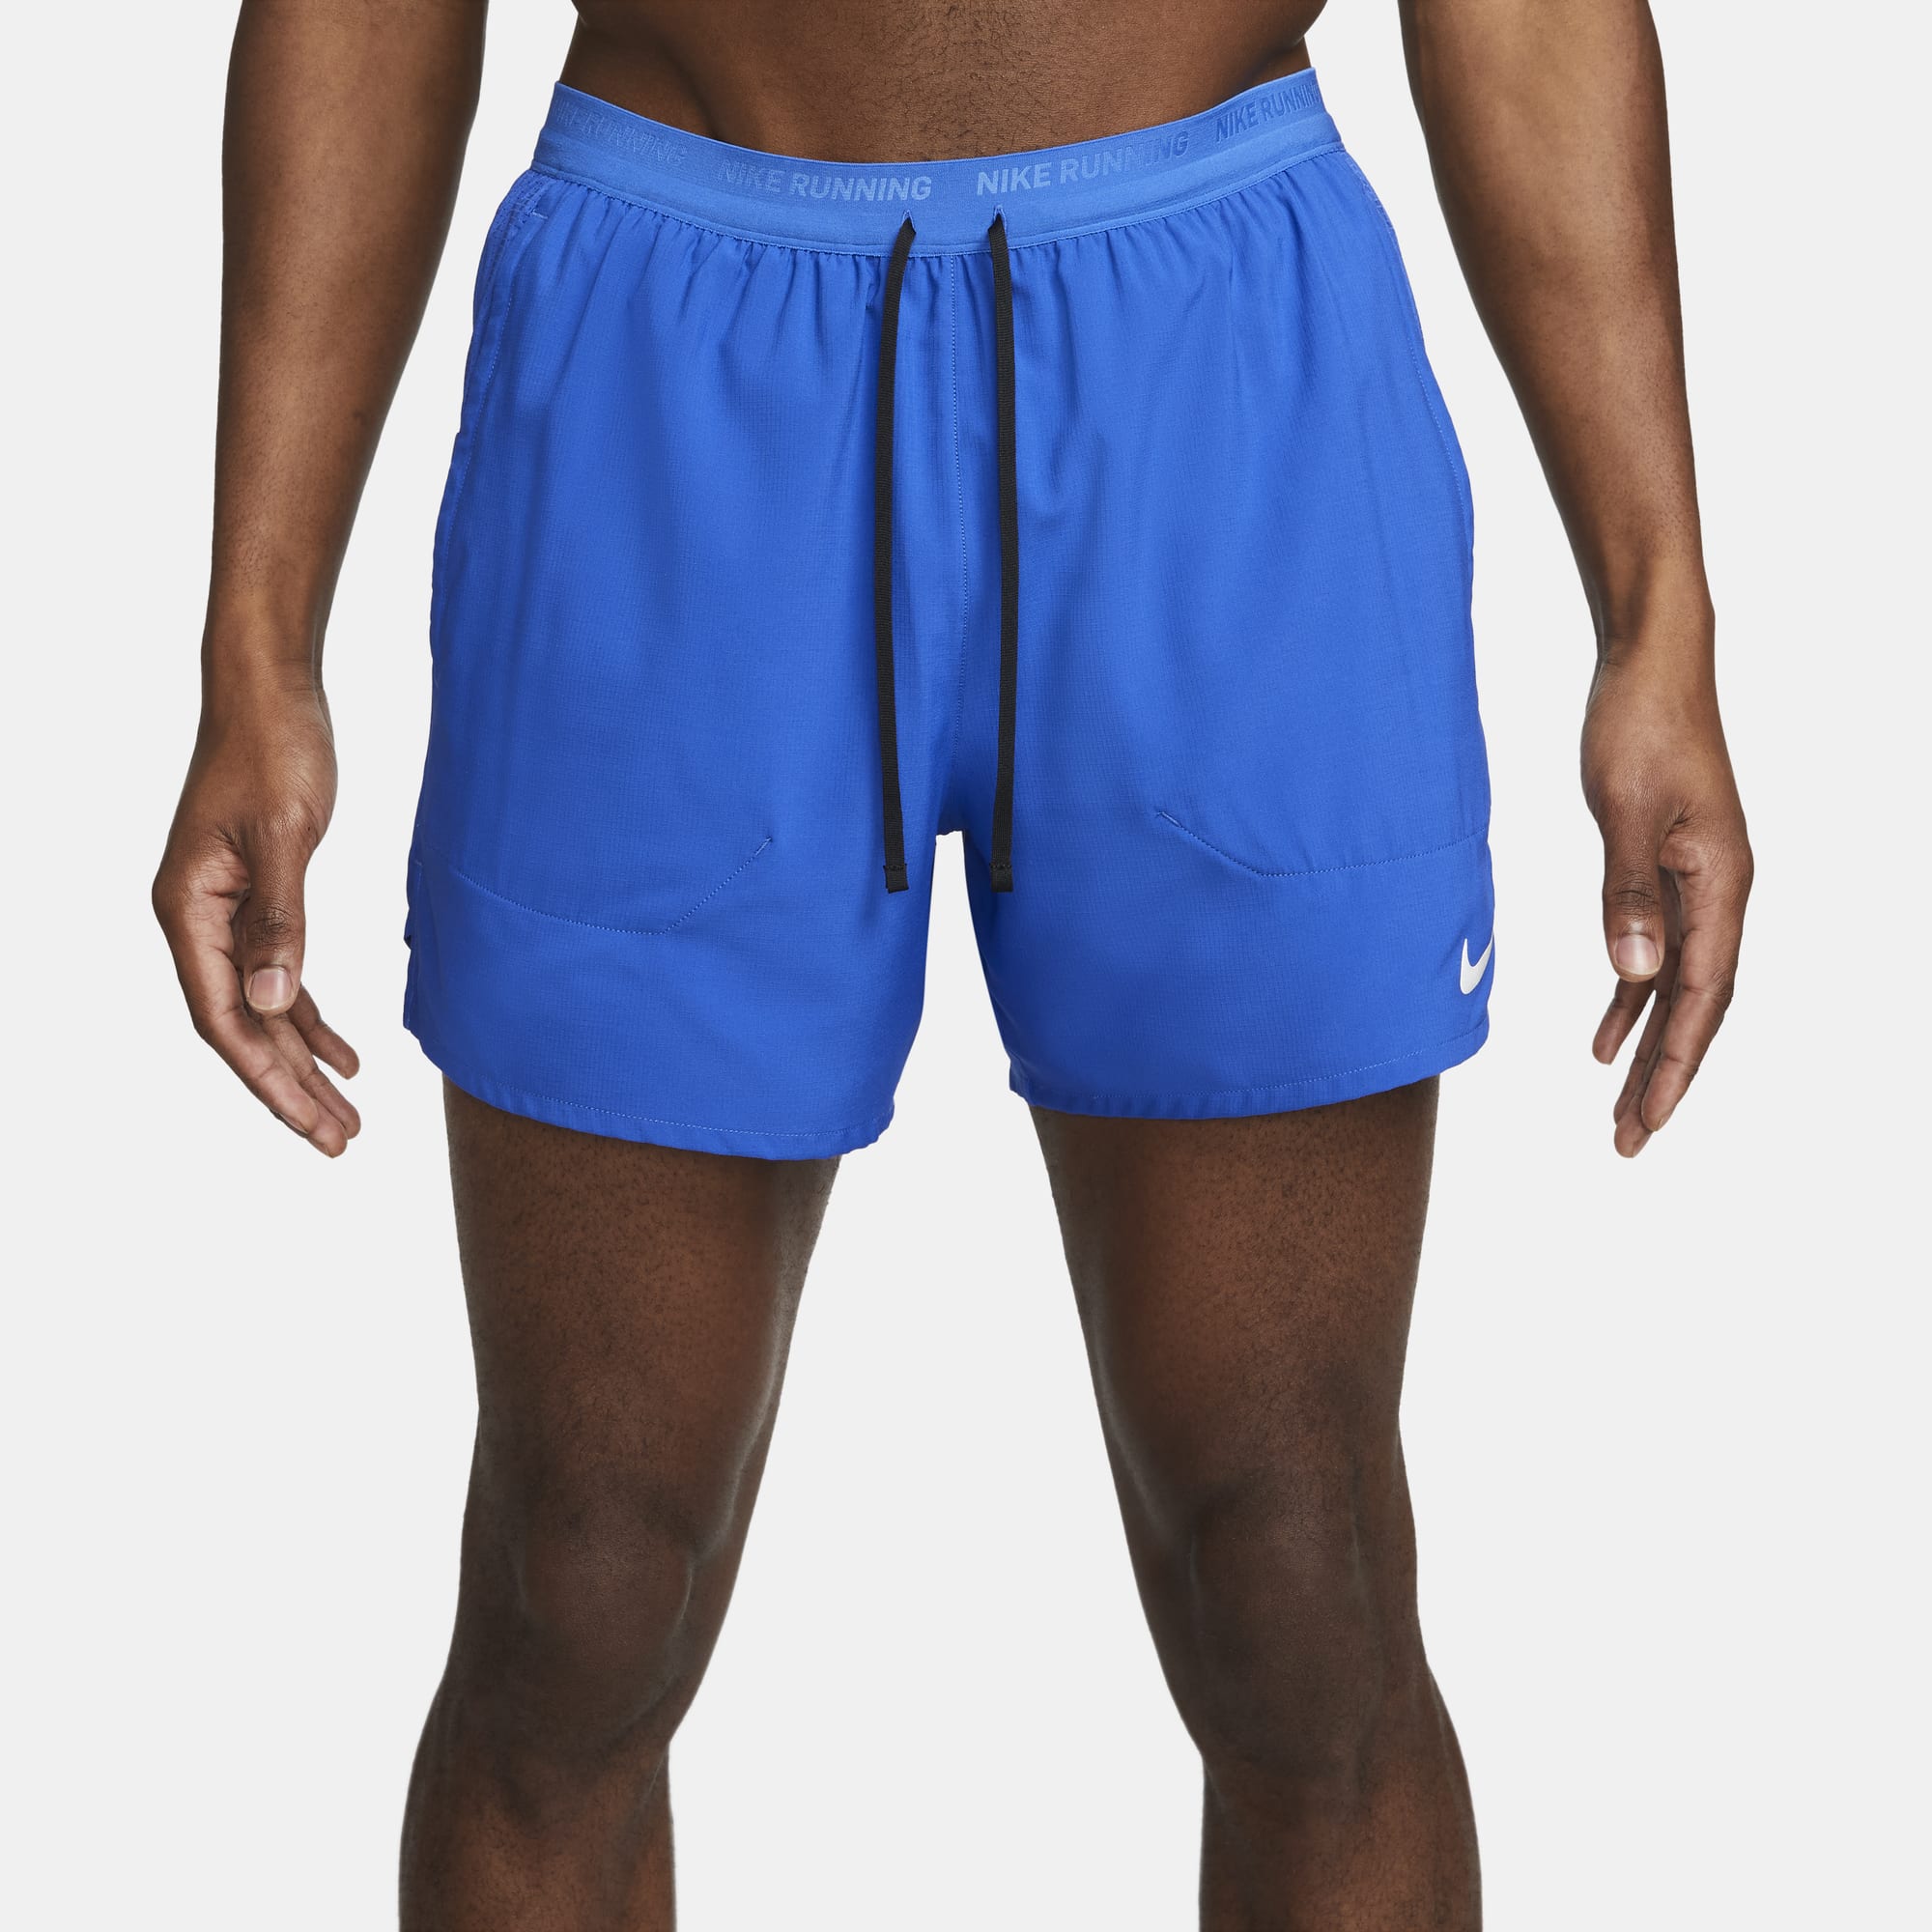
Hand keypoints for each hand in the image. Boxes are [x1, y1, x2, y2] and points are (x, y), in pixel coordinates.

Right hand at [154, 674, 360, 1156]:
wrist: (271, 690)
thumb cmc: (274, 750)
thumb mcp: (287, 836)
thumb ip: (280, 921)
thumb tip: (272, 1002)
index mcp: (189, 910)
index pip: (223, 1019)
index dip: (267, 1079)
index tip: (312, 1125)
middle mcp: (197, 920)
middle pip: (243, 1028)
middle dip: (290, 1089)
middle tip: (341, 1142)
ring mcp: (225, 913)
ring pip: (264, 1009)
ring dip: (304, 1063)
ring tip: (348, 1117)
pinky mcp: (259, 899)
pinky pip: (280, 976)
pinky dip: (311, 1018)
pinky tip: (345, 1055)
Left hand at [1582, 646, 1751, 1156]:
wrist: (1650, 665)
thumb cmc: (1640, 726)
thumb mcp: (1627, 810)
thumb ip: (1629, 893)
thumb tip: (1636, 974)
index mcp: (1721, 883)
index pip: (1701, 996)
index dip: (1676, 1065)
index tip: (1648, 1119)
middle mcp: (1719, 893)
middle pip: (1697, 1008)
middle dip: (1664, 1077)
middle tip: (1628, 1143)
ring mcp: (1696, 885)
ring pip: (1677, 989)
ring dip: (1649, 1049)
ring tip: (1618, 1110)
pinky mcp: (1667, 871)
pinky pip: (1655, 955)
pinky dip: (1631, 1000)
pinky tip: (1605, 1037)